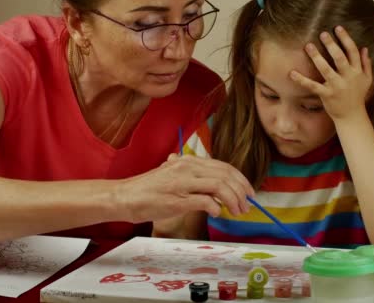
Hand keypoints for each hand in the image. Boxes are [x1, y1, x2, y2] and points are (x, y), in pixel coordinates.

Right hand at [119, 154, 254, 223]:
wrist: (124, 196)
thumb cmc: (149, 190)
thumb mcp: (173, 175)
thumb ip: (193, 176)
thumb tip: (214, 185)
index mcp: (189, 161)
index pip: (224, 166)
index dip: (241, 179)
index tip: (249, 192)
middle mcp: (187, 167)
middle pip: (226, 175)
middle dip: (241, 191)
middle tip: (247, 205)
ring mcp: (182, 182)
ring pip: (219, 186)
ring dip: (233, 200)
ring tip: (236, 211)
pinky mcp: (176, 199)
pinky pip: (205, 201)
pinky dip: (216, 207)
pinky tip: (217, 212)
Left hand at [289, 26, 373, 121]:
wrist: (352, 116)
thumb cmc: (358, 96)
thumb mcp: (367, 80)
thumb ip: (366, 64)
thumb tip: (364, 48)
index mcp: (357, 71)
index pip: (353, 51)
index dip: (346, 39)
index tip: (338, 28)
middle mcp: (348, 77)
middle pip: (340, 57)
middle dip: (331, 45)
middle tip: (322, 33)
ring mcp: (337, 86)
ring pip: (326, 69)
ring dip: (317, 57)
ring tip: (308, 46)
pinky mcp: (327, 95)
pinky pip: (312, 86)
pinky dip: (301, 80)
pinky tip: (291, 73)